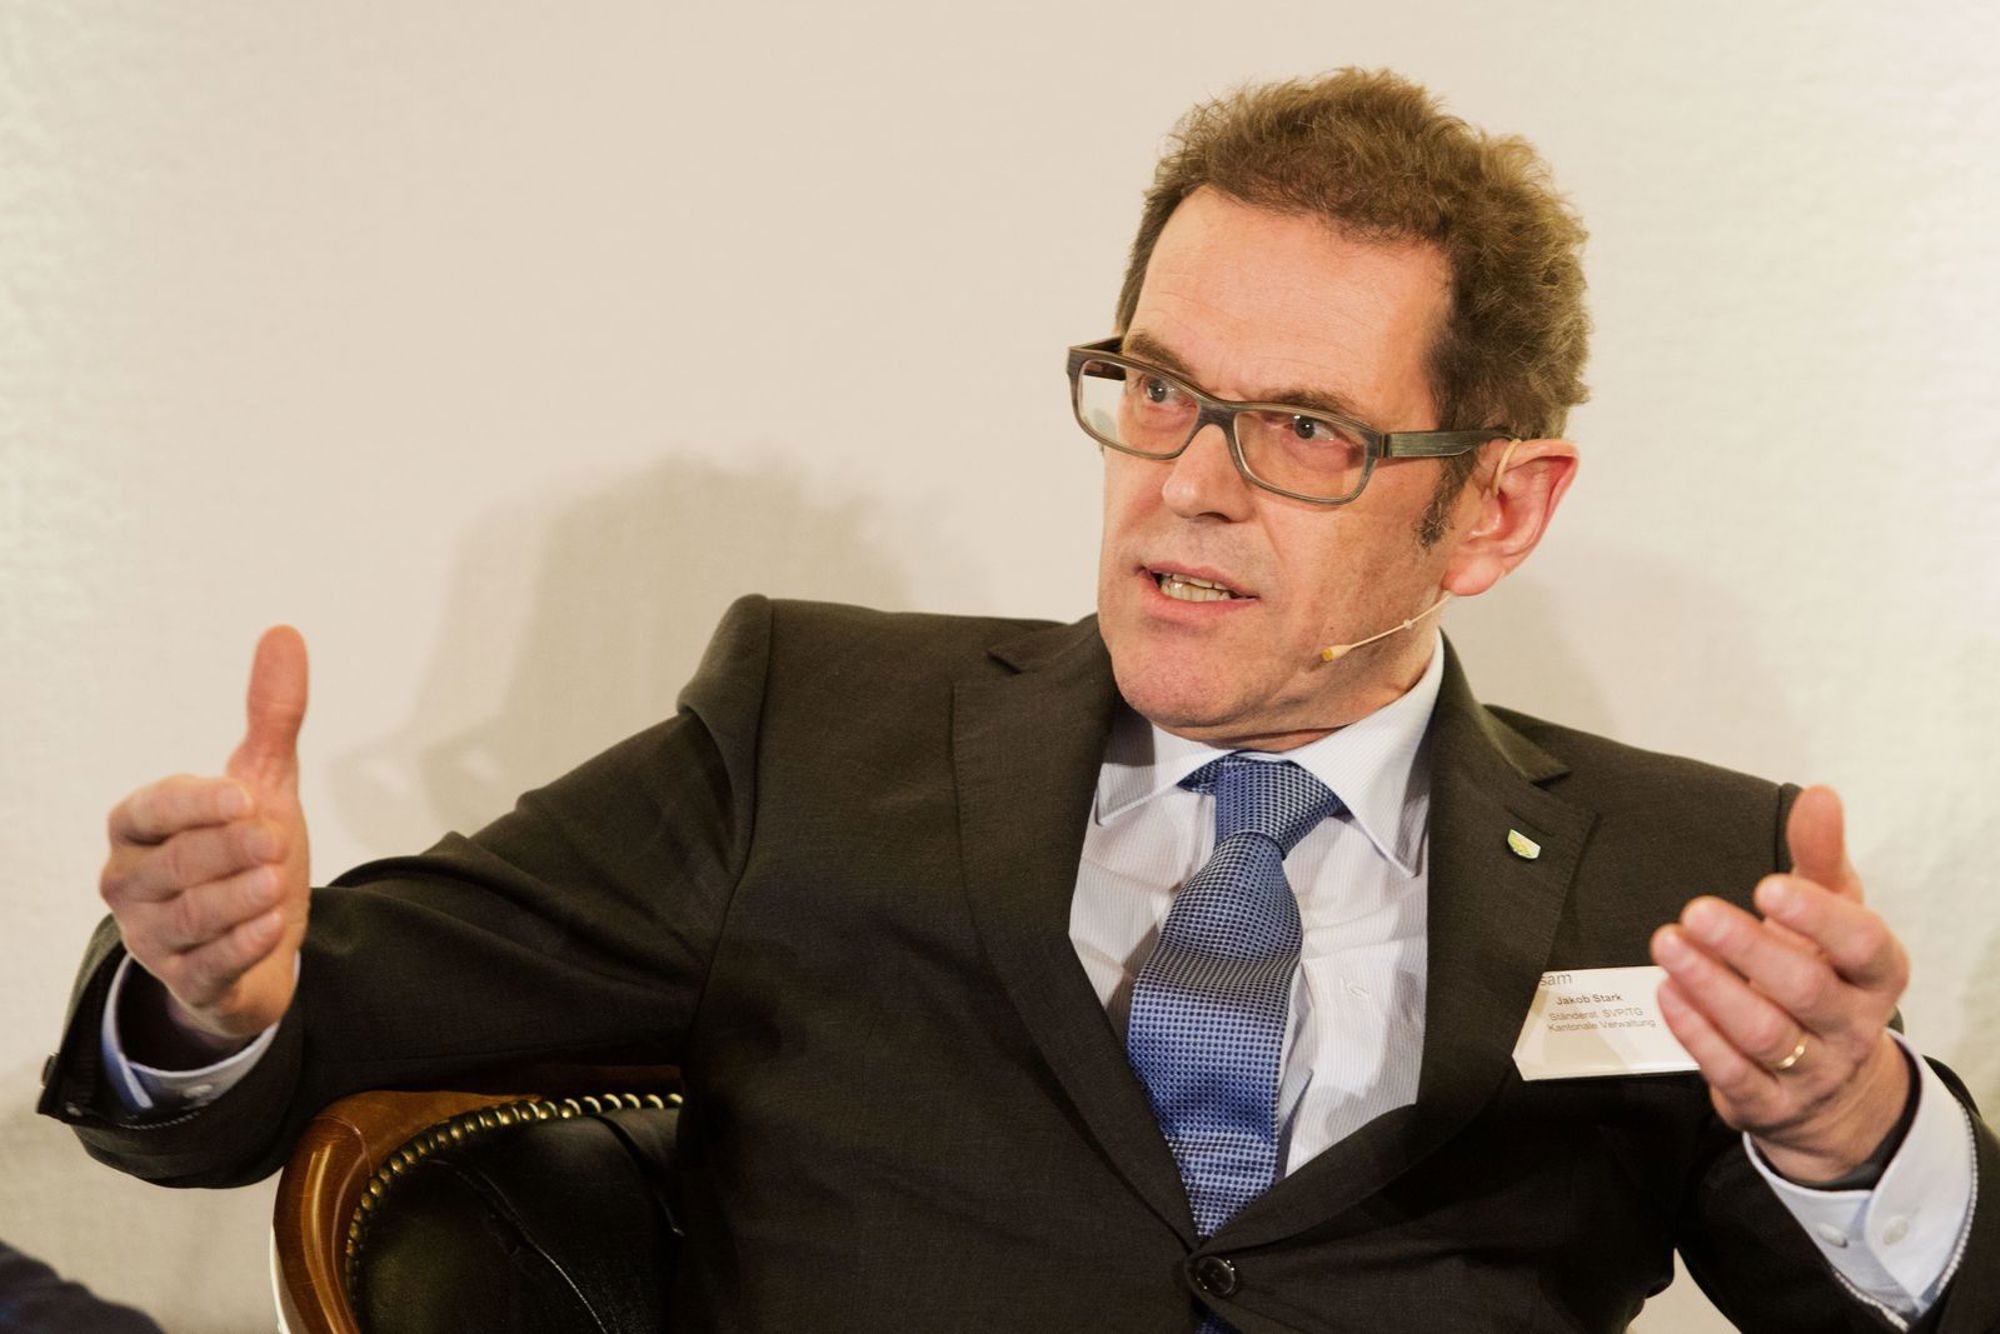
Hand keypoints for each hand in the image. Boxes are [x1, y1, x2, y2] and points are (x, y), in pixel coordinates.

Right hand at [100, 627, 311, 1051]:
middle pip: (173, 865)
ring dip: (238, 899)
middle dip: (226, 852)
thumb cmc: (246, 851)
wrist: (261, 942)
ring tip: (277, 883)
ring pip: (191, 917)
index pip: (150, 810)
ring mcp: (153, 936)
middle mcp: (131, 881)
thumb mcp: (263, 782)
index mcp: (138, 828)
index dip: (193, 804)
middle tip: (274, 841)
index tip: (243, 796)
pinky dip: (241, 946)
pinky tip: (274, 924)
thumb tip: (285, 633)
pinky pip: (207, 966)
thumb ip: (271, 715)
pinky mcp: (184, 981)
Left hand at [1649, 785, 1911, 1182]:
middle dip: (1747, 949)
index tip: (1768, 885)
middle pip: (1805, 989)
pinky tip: (1666, 993)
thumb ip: (1820, 856)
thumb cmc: (1825, 979)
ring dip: (1709, 987)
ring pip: (1763, 1033)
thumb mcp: (1831, 915)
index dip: (1819, 918)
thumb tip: (1819, 795)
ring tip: (1667, 945)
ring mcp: (1812, 1070)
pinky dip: (1695, 1033)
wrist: (1830, 1089)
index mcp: (1875, 974)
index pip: (1863, 945)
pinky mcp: (1769, 1104)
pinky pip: (1731, 1072)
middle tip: (1695, 912)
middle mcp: (1850, 1025)